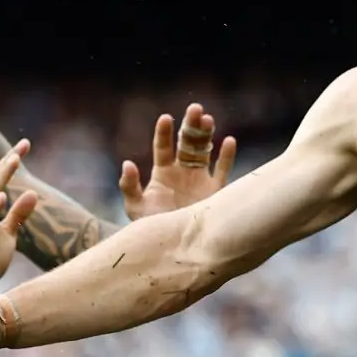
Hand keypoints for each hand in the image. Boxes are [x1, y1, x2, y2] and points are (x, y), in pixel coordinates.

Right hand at [0, 137, 39, 302]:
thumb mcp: (9, 233)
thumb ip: (19, 214)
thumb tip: (33, 193)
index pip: (0, 178)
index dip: (12, 161)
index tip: (26, 143)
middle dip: (10, 161)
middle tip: (24, 144)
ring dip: (2, 177)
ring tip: (14, 160)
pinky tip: (4, 195)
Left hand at [119, 103, 236, 219]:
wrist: (175, 248)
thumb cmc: (152, 227)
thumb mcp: (136, 208)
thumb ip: (130, 186)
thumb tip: (127, 163)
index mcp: (163, 172)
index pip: (163, 146)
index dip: (164, 132)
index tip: (166, 118)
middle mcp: (182, 171)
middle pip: (187, 142)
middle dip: (190, 125)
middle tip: (195, 109)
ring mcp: (200, 179)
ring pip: (205, 150)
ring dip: (206, 134)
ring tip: (208, 120)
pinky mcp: (215, 192)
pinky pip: (222, 170)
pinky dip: (226, 156)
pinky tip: (229, 141)